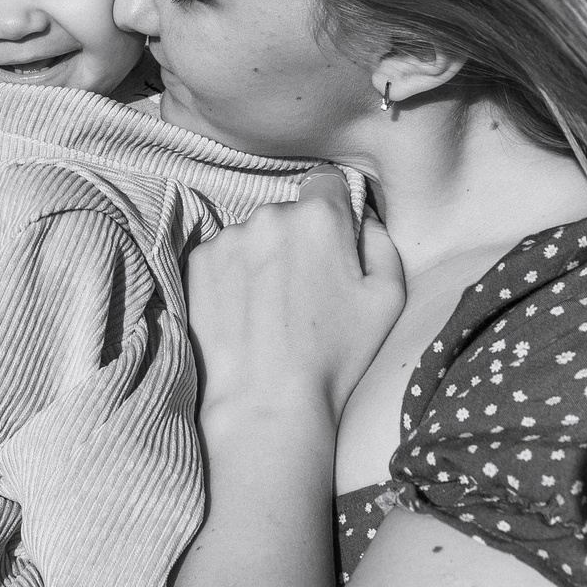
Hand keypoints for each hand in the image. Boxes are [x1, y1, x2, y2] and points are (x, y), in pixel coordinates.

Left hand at [189, 167, 403, 421]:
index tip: (334, 246)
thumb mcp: (388, 299)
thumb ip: (382, 243)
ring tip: (271, 309)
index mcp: (319, 217)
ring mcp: (228, 237)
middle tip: (305, 291)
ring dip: (264, 257)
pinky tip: (245, 312)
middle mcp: (268, 215)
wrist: (265, 402)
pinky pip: (225, 254)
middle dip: (300, 239)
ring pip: (255, 234)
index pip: (328, 185)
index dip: (336, 213)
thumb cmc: (335, 356)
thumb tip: (364, 221)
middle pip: (290, 212)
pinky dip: (235, 274)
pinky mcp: (198, 261)